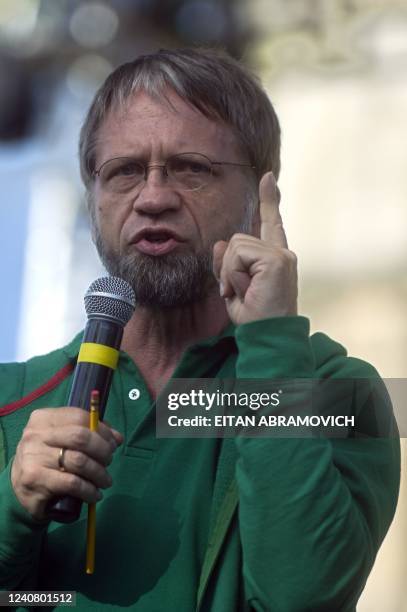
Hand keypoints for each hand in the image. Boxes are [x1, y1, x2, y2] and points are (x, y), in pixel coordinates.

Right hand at [11, 407, 122, 520]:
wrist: (19, 486)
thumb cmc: (47, 458)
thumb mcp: (63, 440)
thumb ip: (88, 433)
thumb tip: (117, 438)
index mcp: (43, 419)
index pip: (79, 417)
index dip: (102, 430)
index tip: (113, 443)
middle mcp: (36, 434)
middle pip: (81, 438)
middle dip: (103, 450)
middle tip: (109, 461)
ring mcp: (33, 457)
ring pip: (79, 461)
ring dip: (99, 472)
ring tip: (105, 481)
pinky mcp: (35, 480)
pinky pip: (72, 483)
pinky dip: (89, 490)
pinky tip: (95, 494)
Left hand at [213, 172, 297, 324]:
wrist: (268, 338)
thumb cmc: (254, 319)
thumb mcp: (233, 288)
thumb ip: (227, 264)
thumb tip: (220, 243)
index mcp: (275, 259)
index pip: (271, 224)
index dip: (269, 201)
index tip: (267, 177)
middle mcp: (283, 253)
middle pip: (238, 239)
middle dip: (228, 266)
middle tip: (238, 292)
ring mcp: (282, 255)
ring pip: (235, 245)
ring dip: (230, 272)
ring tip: (243, 293)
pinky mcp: (276, 260)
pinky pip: (238, 254)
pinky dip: (234, 274)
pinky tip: (246, 290)